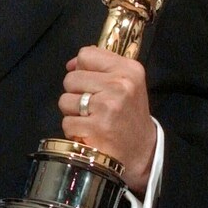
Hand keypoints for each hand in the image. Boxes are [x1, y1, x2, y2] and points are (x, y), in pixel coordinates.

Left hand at [59, 46, 155, 195]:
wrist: (142, 152)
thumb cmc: (128, 115)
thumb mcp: (125, 84)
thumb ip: (100, 67)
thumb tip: (71, 64)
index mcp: (128, 70)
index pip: (86, 54)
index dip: (82, 69)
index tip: (92, 83)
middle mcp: (120, 85)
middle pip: (70, 78)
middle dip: (76, 93)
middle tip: (94, 106)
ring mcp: (107, 107)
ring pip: (65, 100)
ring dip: (73, 113)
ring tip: (92, 119)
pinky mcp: (96, 128)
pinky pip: (66, 122)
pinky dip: (74, 130)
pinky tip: (90, 133)